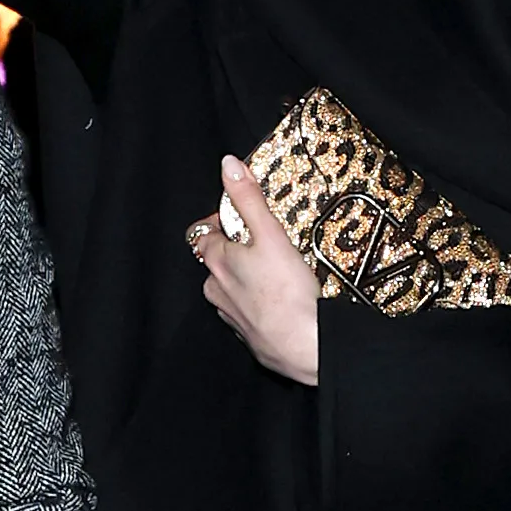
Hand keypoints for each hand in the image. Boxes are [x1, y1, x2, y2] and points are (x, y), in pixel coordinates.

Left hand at [187, 156, 319, 384]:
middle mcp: (216, 291)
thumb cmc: (288, 291)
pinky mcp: (249, 337)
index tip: (243, 219)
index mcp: (216, 263)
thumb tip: (228, 165)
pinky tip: (283, 302)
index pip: (203, 235)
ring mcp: (231, 317)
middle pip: (217, 263)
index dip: (221, 223)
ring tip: (279, 274)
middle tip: (267, 246)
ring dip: (248, 280)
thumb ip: (248, 198)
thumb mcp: (270, 233)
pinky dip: (260, 305)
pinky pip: (249, 314)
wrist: (307, 346)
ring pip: (232, 290)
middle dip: (237, 252)